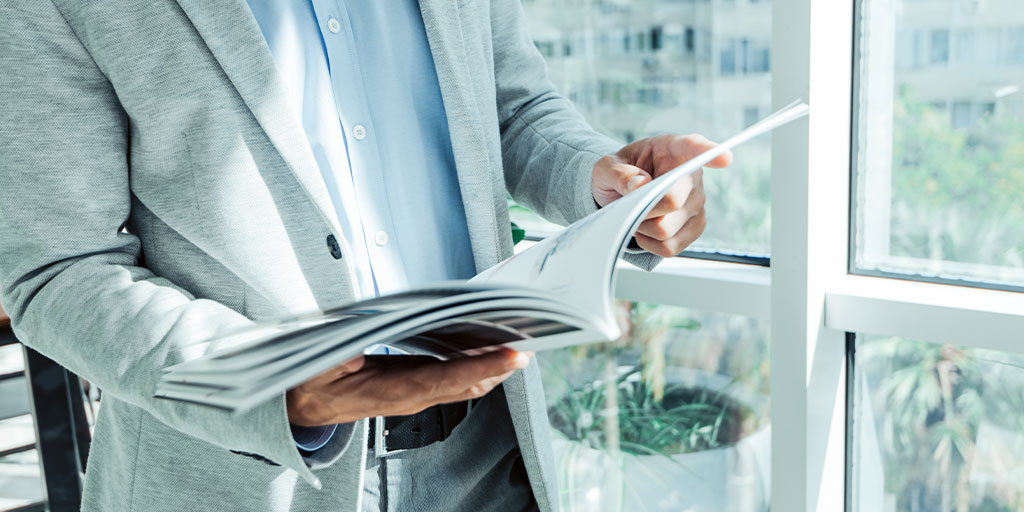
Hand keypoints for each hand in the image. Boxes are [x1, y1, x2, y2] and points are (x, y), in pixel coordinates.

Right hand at [286, 348, 530, 426]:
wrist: (303, 407)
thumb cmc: (311, 383)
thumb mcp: (315, 368)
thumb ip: (336, 359)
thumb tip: (357, 350)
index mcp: (389, 391)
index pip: (444, 379)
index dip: (480, 367)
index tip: (511, 356)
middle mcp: (409, 397)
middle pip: (465, 385)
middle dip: (499, 368)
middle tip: (529, 347)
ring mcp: (413, 396)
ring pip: (462, 385)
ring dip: (492, 369)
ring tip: (518, 348)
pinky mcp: (413, 389)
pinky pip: (451, 381)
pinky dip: (474, 367)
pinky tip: (488, 353)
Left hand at [591, 134, 732, 257]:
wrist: (623, 194)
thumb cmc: (620, 174)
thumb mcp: (607, 167)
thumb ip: (618, 173)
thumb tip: (640, 184)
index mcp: (673, 149)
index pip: (695, 147)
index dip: (709, 153)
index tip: (724, 157)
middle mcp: (693, 176)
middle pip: (671, 201)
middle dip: (641, 209)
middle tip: (629, 203)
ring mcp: (698, 203)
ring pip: (666, 229)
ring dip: (642, 227)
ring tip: (636, 213)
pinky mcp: (695, 228)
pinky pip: (670, 247)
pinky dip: (650, 243)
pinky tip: (645, 229)